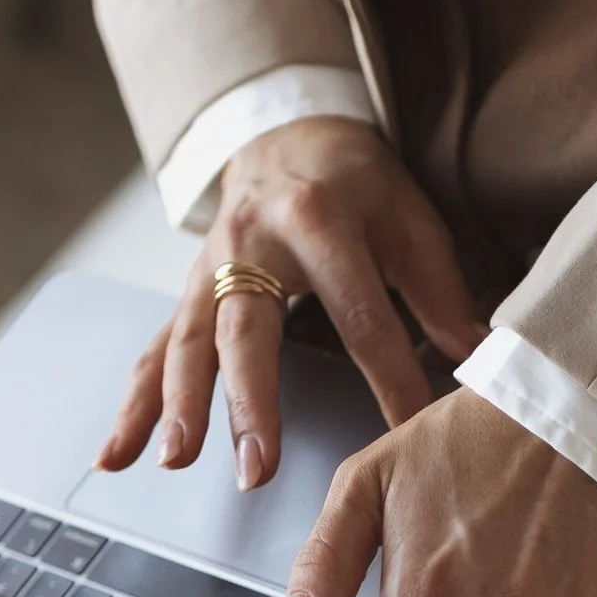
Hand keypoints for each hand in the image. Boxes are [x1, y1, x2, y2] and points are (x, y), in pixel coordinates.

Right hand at [100, 117, 486, 483]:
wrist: (285, 130)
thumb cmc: (357, 182)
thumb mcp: (409, 219)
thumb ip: (440, 293)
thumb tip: (483, 363)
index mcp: (319, 220)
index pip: (360, 315)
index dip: (390, 377)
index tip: (408, 434)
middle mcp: (252, 244)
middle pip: (247, 330)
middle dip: (249, 402)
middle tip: (255, 466)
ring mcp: (209, 269)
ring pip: (185, 342)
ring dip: (177, 406)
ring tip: (173, 462)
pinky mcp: (187, 292)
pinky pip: (154, 350)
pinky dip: (134, 404)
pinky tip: (114, 455)